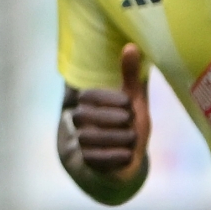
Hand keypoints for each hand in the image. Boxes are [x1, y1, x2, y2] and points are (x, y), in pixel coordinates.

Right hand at [60, 43, 153, 183]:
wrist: (124, 162)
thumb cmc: (128, 127)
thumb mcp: (133, 101)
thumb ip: (130, 76)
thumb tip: (132, 45)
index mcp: (86, 104)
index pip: (87, 96)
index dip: (109, 100)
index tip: (129, 105)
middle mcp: (77, 123)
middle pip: (86, 117)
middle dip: (116, 120)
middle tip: (131, 122)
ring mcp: (79, 143)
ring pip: (92, 137)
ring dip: (120, 138)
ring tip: (132, 139)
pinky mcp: (84, 164)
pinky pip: (97, 158)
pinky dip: (117, 156)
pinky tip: (128, 154)